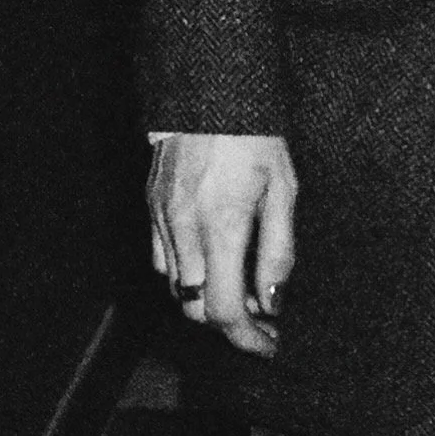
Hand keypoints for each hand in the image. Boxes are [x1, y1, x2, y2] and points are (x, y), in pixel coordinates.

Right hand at [148, 132, 297, 353]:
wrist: (208, 91)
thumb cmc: (254, 136)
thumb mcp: (283, 190)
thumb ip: (277, 251)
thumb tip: (273, 302)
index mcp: (221, 226)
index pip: (225, 310)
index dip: (248, 338)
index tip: (269, 344)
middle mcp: (185, 230)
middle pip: (197, 310)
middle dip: (231, 324)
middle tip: (264, 318)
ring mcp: (162, 220)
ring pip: (177, 290)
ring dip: (208, 302)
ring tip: (244, 288)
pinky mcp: (152, 209)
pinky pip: (163, 263)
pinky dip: (187, 276)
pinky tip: (213, 264)